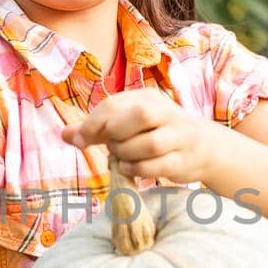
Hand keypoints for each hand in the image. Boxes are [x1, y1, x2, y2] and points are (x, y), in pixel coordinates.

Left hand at [61, 91, 214, 184]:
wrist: (203, 147)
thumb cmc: (157, 133)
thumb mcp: (126, 125)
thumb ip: (97, 129)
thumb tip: (64, 134)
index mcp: (147, 98)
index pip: (114, 104)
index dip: (92, 124)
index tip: (79, 140)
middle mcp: (166, 113)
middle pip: (140, 114)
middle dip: (115, 132)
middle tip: (110, 144)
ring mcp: (178, 137)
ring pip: (149, 143)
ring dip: (126, 153)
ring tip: (121, 156)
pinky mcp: (183, 160)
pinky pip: (157, 165)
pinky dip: (136, 169)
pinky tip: (129, 168)